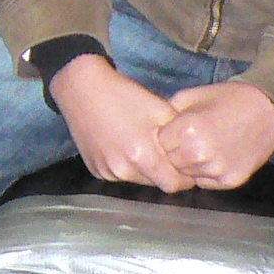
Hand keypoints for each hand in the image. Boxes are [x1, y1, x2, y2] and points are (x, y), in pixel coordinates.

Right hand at [49, 53, 192, 192]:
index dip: (184, 177)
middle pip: (156, 184)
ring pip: (138, 180)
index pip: (174, 185)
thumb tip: (193, 154)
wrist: (80, 87)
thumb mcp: (160, 109)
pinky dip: (126, 165)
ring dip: (145, 170)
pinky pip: (119, 174)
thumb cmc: (124, 95)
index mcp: (142, 156)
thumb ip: (179, 137)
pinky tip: (122, 145)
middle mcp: (123, 169)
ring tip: (142, 145)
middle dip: (165, 173)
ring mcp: (107, 171)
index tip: (185, 165)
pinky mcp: (95, 169)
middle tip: (165, 153)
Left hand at [159, 81, 273, 189]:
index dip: (164, 135)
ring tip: (201, 147)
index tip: (172, 130)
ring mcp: (216, 171)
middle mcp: (200, 154)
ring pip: (186, 175)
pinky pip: (204, 182)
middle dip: (173, 152)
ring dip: (188, 164)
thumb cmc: (227, 99)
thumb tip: (151, 126)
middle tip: (185, 140)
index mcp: (187, 129)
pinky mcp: (230, 182)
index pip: (158, 143)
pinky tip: (214, 156)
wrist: (268, 111)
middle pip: (169, 162)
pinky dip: (205, 173)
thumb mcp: (191, 96)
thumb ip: (168, 112)